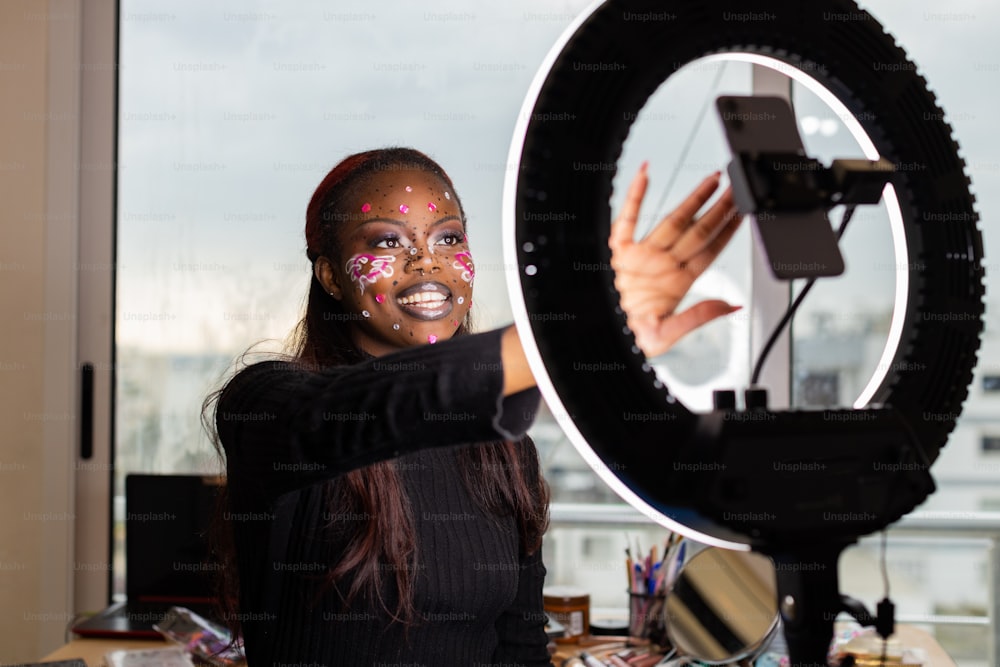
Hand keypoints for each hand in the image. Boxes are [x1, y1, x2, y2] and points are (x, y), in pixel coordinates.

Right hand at [609, 162, 742, 357]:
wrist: (599, 337)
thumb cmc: (630, 339)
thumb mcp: (666, 335)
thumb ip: (697, 317)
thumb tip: (731, 306)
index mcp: (677, 283)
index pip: (710, 249)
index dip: (728, 230)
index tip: (743, 212)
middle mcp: (662, 265)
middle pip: (698, 230)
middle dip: (718, 208)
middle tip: (735, 187)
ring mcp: (641, 256)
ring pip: (672, 220)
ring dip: (692, 199)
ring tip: (712, 180)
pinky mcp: (618, 252)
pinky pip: (626, 218)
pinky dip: (634, 195)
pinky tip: (645, 174)